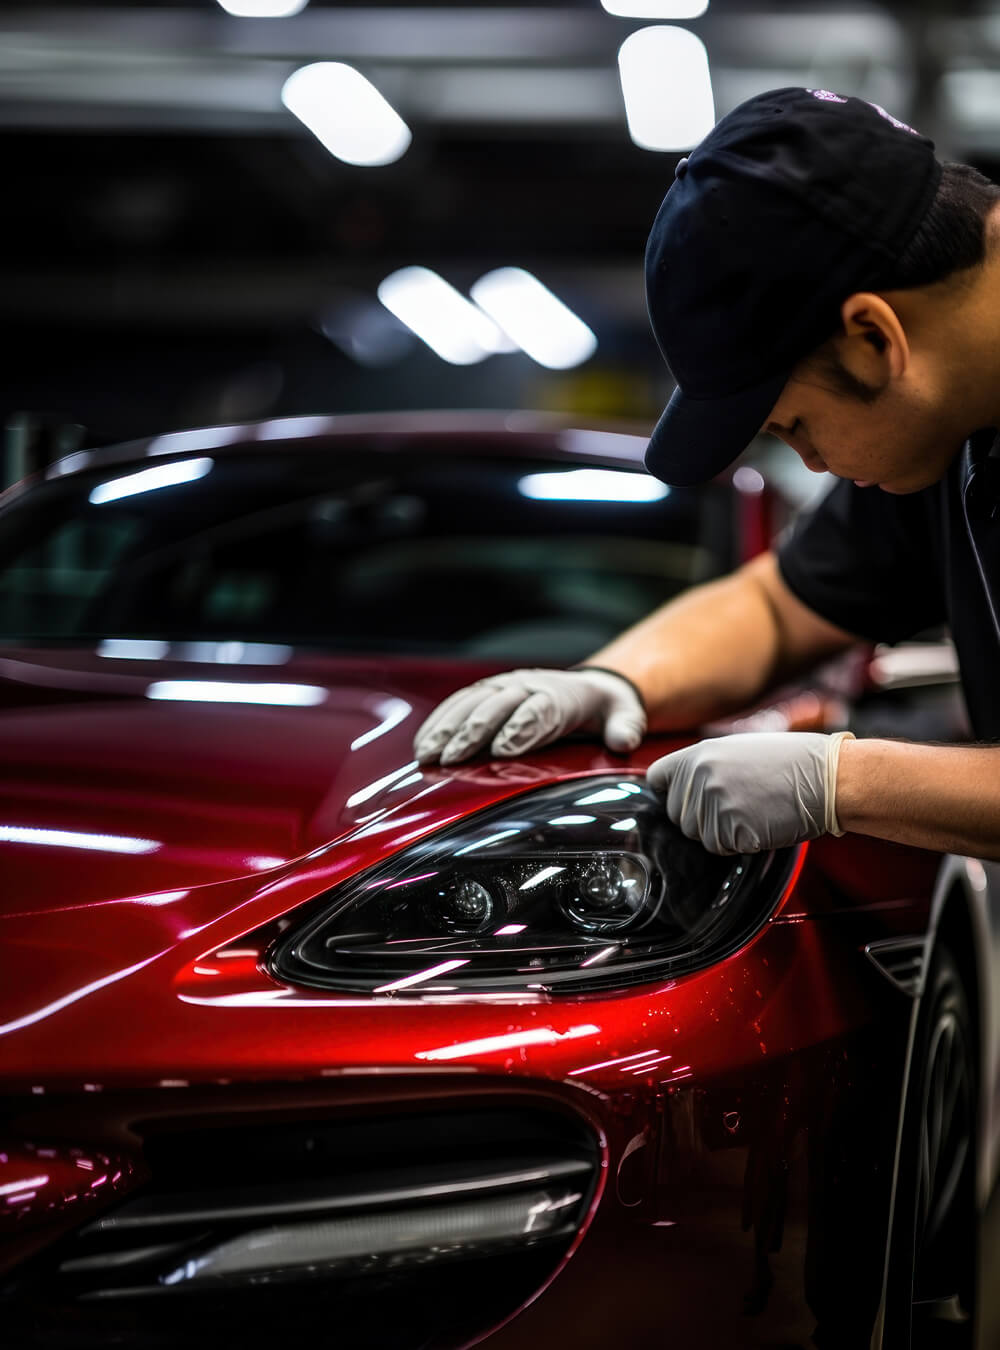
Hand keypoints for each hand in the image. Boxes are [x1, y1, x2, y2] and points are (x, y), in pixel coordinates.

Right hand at [413, 667, 645, 764]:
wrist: (586, 686)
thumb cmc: (603, 708)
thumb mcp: (623, 713)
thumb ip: (626, 726)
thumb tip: (624, 739)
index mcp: (560, 693)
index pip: (538, 709)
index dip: (520, 728)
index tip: (502, 750)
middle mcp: (527, 685)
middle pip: (497, 707)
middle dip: (473, 732)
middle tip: (453, 757)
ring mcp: (503, 687)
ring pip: (471, 704)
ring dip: (447, 728)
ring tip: (428, 754)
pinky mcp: (485, 693)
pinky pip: (457, 704)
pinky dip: (438, 723)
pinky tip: (423, 746)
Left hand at [646, 730, 854, 854]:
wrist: (826, 777)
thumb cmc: (788, 761)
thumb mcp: (736, 748)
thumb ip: (702, 766)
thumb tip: (677, 787)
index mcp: (697, 754)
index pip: (657, 779)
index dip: (670, 791)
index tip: (686, 797)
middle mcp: (699, 778)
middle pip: (676, 814)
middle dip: (699, 817)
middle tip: (736, 804)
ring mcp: (714, 805)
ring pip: (698, 835)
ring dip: (719, 831)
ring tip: (751, 810)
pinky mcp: (732, 830)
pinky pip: (721, 847)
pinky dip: (737, 842)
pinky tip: (760, 822)